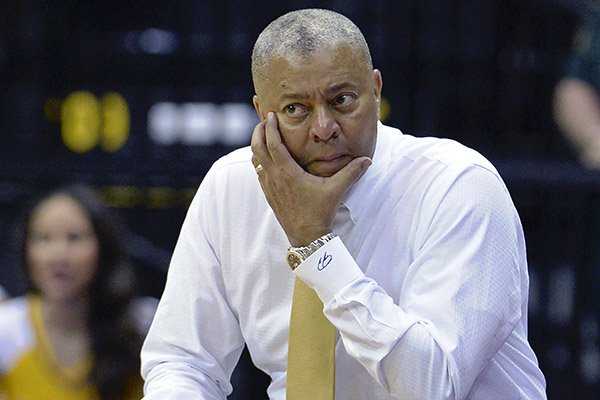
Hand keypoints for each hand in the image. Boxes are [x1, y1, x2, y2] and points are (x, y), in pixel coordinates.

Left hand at [251, 112, 370, 245]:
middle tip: (264, 120)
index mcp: (287, 172)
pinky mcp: (268, 194)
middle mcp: (274, 177)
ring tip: (264, 135)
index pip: (273, 144)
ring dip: (257, 145)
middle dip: (258, 132)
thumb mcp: (336, 190)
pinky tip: (267, 157)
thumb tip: (368, 160)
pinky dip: (259, 159)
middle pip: (257, 148)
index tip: (271, 115)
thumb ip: (352, 173)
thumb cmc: (320, 212)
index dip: (270, 127)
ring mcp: (269, 186)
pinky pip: (258, 171)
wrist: (306, 236)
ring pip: (255, 160)